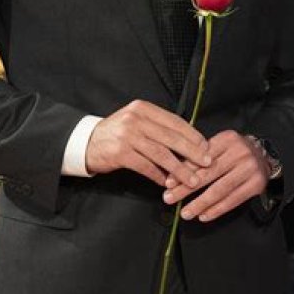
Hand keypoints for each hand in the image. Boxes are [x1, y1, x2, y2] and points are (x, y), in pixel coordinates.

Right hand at [86, 100, 210, 186]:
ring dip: (179, 169)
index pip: (175, 121)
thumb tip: (190, 142)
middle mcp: (136, 119)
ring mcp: (127, 136)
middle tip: (207, 163)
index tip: (206, 148)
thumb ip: (159, 127)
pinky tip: (167, 184)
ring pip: (161, 154)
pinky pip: (146, 167)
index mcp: (144, 109)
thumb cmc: (117, 133)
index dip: (193, 136)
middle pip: (172, 137)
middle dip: (193, 152)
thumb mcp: (137, 121)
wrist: (86, 141)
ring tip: (192, 180)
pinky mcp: (120, 153)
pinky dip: (159, 176)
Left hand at [163, 130, 269, 222]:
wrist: (265, 156)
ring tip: (185, 212)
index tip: (168, 183)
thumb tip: (174, 175)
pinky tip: (204, 215)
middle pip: (208, 174)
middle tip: (170, 198)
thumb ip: (199, 157)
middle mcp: (239, 153)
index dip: (183, 171)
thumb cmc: (236, 152)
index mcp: (227, 140)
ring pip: (219, 190)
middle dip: (186, 188)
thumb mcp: (219, 146)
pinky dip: (216, 210)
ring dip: (200, 203)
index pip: (201, 157)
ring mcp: (249, 169)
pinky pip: (232, 200)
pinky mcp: (256, 185)